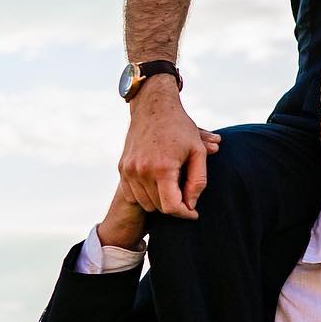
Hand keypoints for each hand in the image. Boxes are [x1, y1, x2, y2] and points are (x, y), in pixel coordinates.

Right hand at [99, 128, 220, 248]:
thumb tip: (191, 205)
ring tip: (173, 192)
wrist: (153, 107)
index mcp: (162, 168)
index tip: (194, 213)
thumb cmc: (181, 128)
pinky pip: (132, 194)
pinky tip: (158, 187)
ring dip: (159, 202)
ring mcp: (128, 170)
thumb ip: (198, 181)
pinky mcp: (122, 167)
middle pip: (159, 207)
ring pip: (145, 203)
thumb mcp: (198, 152)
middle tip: (186, 200)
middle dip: (174, 207)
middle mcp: (141, 171)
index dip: (185, 213)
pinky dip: (145, 196)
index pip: (171, 207)